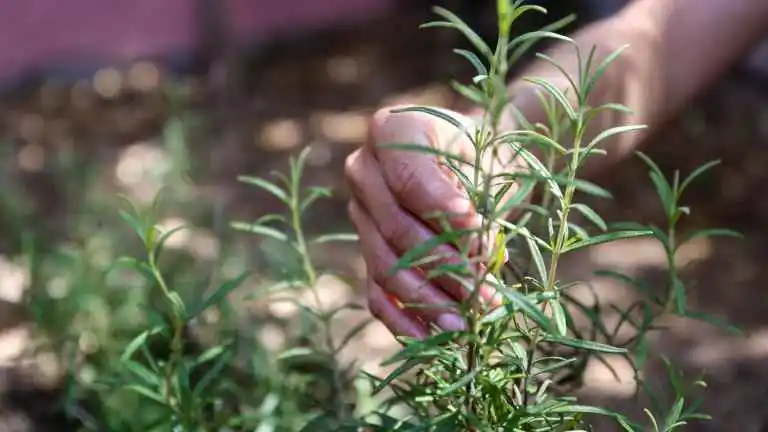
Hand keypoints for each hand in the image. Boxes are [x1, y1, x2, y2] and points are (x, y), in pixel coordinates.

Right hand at [345, 105, 520, 338]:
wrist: (476, 164)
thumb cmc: (485, 157)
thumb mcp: (486, 163)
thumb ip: (471, 200)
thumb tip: (466, 248)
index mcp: (390, 130)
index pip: (408, 178)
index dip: (439, 208)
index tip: (475, 229)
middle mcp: (363, 169)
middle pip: (395, 228)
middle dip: (443, 266)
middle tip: (483, 294)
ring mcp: (360, 212)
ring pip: (384, 265)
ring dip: (427, 299)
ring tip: (467, 324)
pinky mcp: (368, 249)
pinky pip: (375, 289)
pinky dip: (400, 318)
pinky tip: (429, 339)